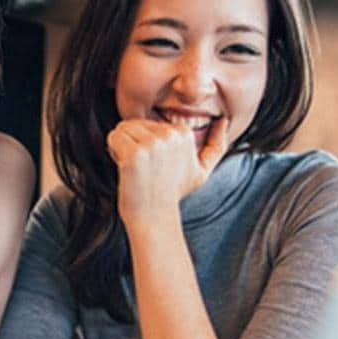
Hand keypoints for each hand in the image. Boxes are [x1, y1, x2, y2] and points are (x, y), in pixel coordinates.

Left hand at [107, 116, 228, 228]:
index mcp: (185, 134)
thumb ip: (216, 145)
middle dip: (134, 143)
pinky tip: (126, 168)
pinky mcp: (135, 154)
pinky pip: (113, 137)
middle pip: (135, 123)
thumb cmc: (173, 194)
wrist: (154, 217)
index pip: (150, 124)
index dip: (147, 143)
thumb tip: (223, 121)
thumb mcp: (202, 170)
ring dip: (122, 147)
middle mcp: (170, 136)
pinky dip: (114, 152)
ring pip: (123, 129)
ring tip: (136, 168)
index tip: (156, 164)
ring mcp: (153, 144)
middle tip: (144, 169)